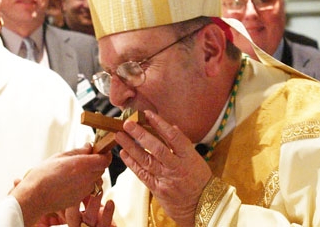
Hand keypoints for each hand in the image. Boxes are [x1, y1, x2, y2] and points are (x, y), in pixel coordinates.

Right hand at [10, 143, 110, 225]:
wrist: (35, 196)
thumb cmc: (43, 175)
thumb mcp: (60, 157)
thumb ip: (78, 152)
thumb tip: (89, 147)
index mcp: (82, 165)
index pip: (105, 159)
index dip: (105, 154)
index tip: (100, 150)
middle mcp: (86, 178)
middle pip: (101, 169)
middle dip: (96, 162)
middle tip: (85, 158)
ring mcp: (84, 190)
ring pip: (95, 179)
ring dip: (90, 173)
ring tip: (75, 170)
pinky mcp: (80, 198)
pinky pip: (88, 188)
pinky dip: (84, 183)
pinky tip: (70, 180)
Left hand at [115, 111, 211, 226]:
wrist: (200, 206)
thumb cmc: (199, 180)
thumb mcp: (197, 159)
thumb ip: (183, 144)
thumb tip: (172, 126)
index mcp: (189, 157)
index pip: (174, 137)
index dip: (160, 124)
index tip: (148, 114)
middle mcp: (177, 167)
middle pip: (157, 148)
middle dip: (140, 134)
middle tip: (128, 123)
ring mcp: (166, 179)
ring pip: (146, 160)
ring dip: (130, 147)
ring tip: (119, 135)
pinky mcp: (157, 189)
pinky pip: (142, 174)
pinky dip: (131, 163)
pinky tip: (123, 153)